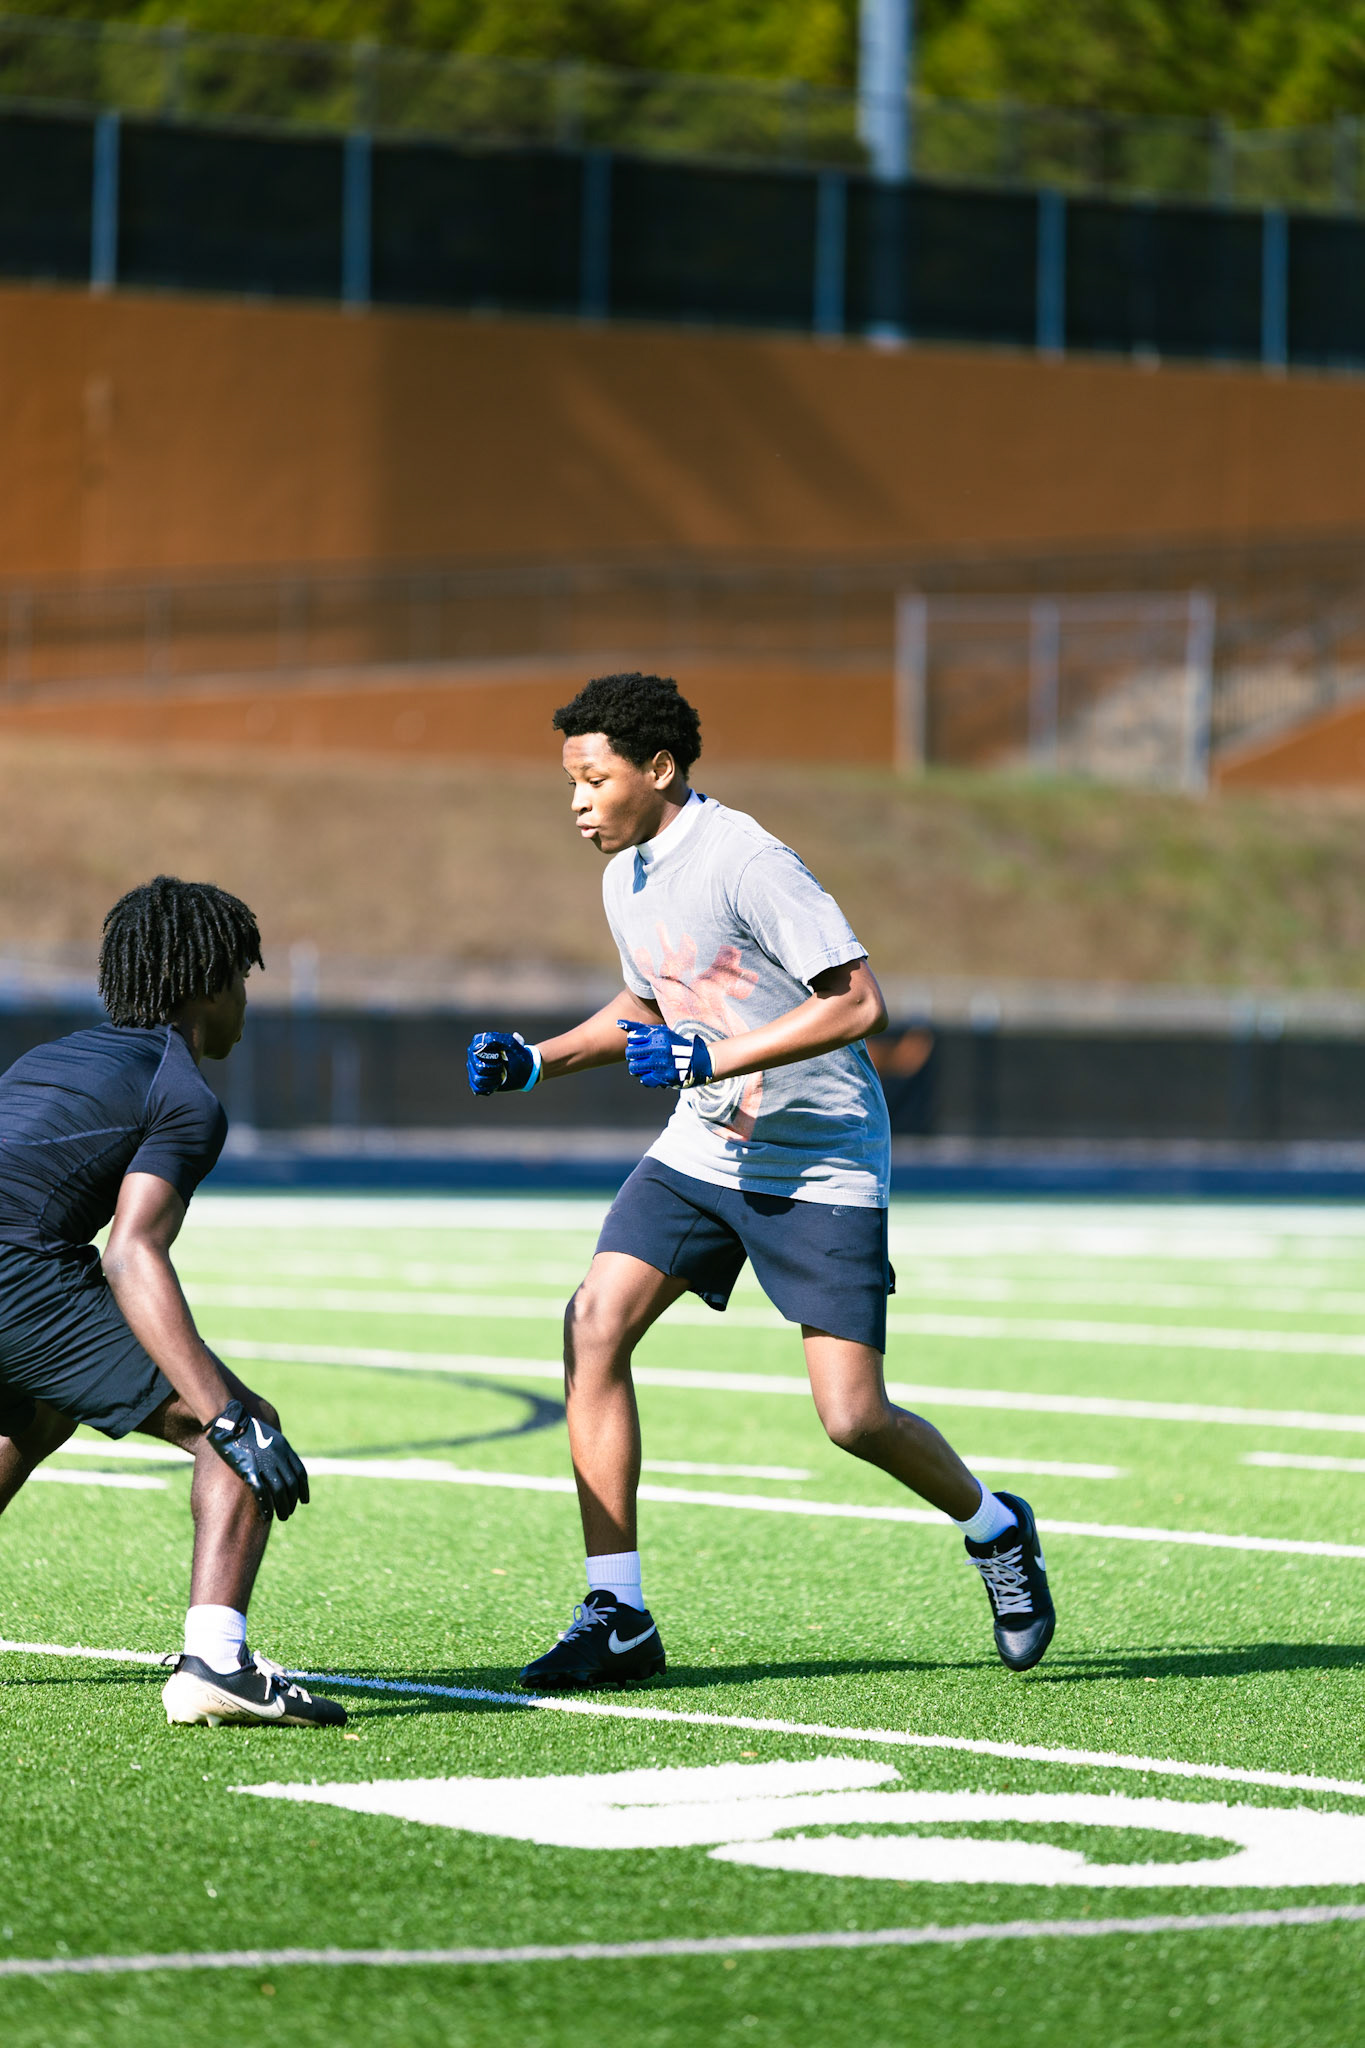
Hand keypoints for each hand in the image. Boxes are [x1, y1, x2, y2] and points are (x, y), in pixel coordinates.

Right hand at [206, 1400, 309, 1520]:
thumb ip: (274, 1448)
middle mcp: (277, 1455)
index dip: (303, 1488)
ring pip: (280, 1491)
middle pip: (291, 1485)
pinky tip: (267, 1516)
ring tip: (282, 1517)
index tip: (304, 1500)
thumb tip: (277, 1462)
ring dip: (283, 1507)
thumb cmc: (243, 1426)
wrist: (228, 1419)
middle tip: (288, 1512)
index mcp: (283, 1447)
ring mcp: (264, 1462)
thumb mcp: (266, 1434)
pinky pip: (262, 1492)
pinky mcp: (248, 1469)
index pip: (300, 1472)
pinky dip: (267, 1506)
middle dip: (292, 1501)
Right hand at [466, 1031, 539, 1094]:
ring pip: (478, 1079)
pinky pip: (477, 1089)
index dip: (491, 1056)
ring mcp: (473, 1070)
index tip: (500, 1055)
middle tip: (502, 1066)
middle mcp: (473, 1056)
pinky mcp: (476, 1083)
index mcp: (479, 1043)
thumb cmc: (517, 1055)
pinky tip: (496, 1084)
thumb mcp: (514, 1045)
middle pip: (479, 1067)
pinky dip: (489, 1088)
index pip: (478, 1051)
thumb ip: (508, 1039)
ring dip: (493, 1079)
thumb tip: (507, 1037)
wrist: (523, 1070)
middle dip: (495, 1069)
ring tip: (501, 1076)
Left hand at [618, 1020, 713, 1089]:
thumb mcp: (662, 1032)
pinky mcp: (665, 1077)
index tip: (639, 1046)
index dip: (633, 1044)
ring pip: (635, 1068)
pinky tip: (651, 1073)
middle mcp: (660, 1049)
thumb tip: (619, 1023)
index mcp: (659, 1036)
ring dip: (636, 1068)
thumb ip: (641, 1028)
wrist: (698, 1060)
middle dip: (632, 1056)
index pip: (632, 1039)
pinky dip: (645, 1078)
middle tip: (637, 1057)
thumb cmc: (676, 1044)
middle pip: (631, 1054)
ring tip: (643, 1066)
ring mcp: (662, 1064)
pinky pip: (644, 1080)